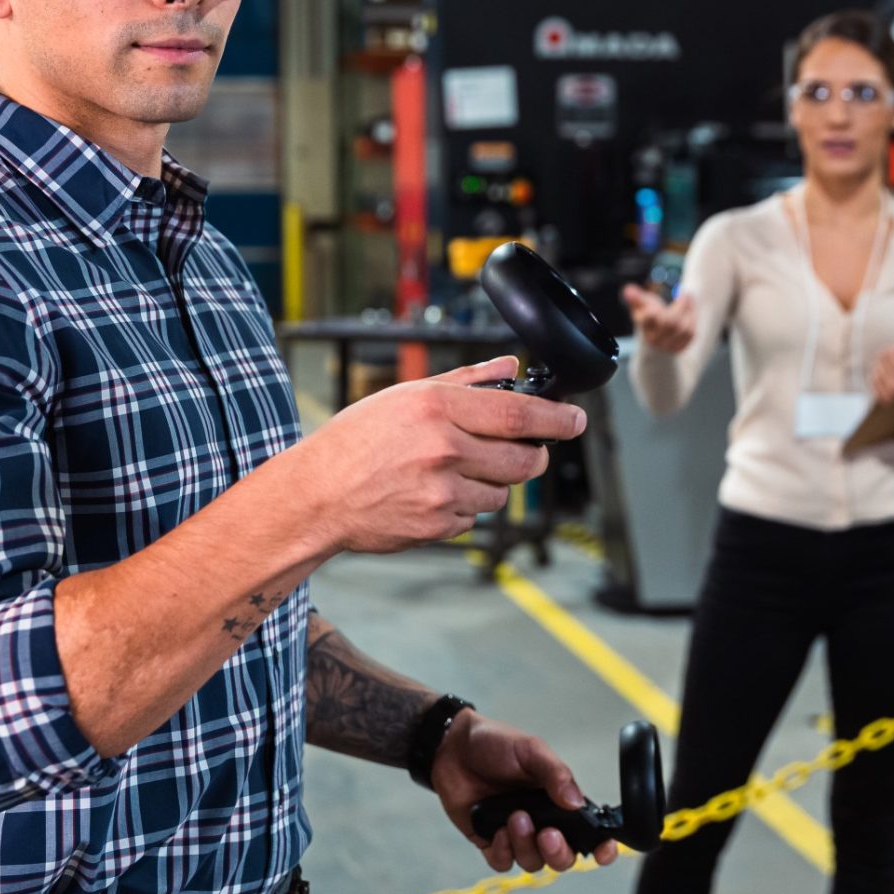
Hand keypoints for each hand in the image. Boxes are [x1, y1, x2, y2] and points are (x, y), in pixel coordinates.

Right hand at [284, 357, 586, 555]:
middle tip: (528, 449)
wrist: (317, 494)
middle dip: (535, 455)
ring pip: (502, 493)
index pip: (518, 412)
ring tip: (456, 471)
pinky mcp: (438, 527)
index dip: (556, 418)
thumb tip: (509, 367)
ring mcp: (441, 492)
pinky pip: (474, 517)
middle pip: (523, 458)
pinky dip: (465, 506)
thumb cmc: (357, 441)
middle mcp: (443, 449)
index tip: (576, 420)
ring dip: (494, 482)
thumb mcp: (407, 395)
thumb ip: (467, 381)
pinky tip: (434, 493)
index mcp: (437, 409)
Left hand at [430, 713, 621, 873]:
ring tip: (515, 817)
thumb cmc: (496, 744)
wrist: (452, 746)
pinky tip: (497, 830)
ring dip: (526, 846)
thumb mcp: (531, 750)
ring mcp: (516, 834)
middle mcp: (541, 821)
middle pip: (562, 858)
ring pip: (533, 863)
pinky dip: (503, 851)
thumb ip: (556, 774)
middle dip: (559, 853)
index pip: (588, 832)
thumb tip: (577, 802)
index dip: (601, 847)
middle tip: (547, 834)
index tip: (604, 850)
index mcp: (559, 800)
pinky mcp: (489, 841)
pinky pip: (503, 863)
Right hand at [621, 283, 697, 354]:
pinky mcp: (680, 347)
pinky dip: (693, 319)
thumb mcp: (642, 305)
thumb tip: (628, 290)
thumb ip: (636, 297)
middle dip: (680, 306)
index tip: (659, 303)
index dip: (653, 312)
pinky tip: (691, 309)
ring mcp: (667, 344)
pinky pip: (690, 334)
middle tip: (685, 293)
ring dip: (689, 310)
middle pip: (669, 322)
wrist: (656, 339)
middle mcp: (654, 338)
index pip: (648, 318)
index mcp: (644, 324)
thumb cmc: (649, 316)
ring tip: (689, 298)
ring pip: (683, 328)